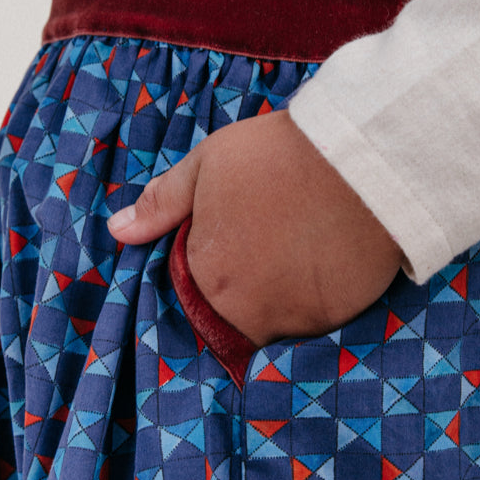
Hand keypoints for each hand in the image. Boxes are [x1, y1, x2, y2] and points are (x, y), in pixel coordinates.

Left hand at [107, 110, 403, 346]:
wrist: (361, 159)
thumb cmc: (278, 156)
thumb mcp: (207, 165)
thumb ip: (163, 204)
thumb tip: (118, 232)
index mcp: (208, 276)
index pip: (193, 302)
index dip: (210, 277)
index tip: (231, 253)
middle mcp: (246, 310)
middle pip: (235, 320)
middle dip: (245, 293)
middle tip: (271, 250)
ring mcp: (294, 319)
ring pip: (277, 323)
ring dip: (282, 299)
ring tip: (300, 252)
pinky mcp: (336, 319)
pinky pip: (317, 321)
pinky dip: (317, 299)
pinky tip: (326, 262)